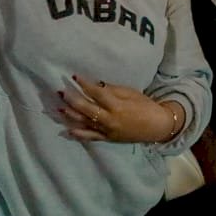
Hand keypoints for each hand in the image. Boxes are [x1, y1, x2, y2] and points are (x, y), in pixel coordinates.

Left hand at [57, 75, 174, 142]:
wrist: (156, 126)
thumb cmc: (146, 106)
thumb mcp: (131, 93)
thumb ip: (113, 90)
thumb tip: (96, 85)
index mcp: (116, 105)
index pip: (96, 93)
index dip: (84, 84)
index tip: (75, 77)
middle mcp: (109, 119)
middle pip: (86, 108)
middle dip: (72, 99)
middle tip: (61, 92)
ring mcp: (107, 130)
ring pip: (85, 123)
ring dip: (71, 115)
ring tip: (59, 108)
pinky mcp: (108, 138)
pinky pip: (91, 137)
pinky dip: (79, 134)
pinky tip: (68, 130)